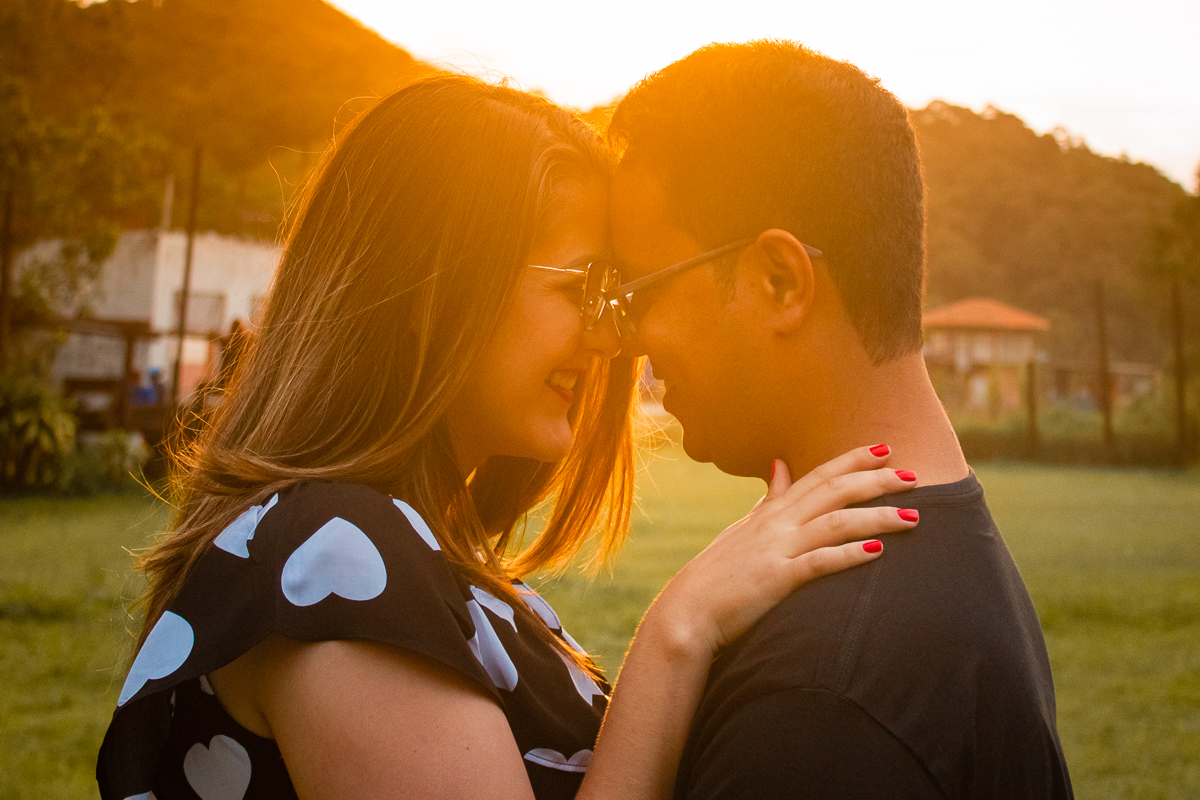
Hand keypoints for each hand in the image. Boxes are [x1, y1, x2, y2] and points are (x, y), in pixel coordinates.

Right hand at [647, 445, 917, 659]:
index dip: (852, 460)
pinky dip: (849, 554)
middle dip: (876, 481)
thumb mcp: (744, 527)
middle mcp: (777, 522)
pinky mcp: (777, 578)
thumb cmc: (719, 572)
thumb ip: (769, 498)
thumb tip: (781, 465)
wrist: (689, 610)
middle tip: (913, 477)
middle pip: (834, 492)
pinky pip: (819, 562)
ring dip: (877, 517)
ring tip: (913, 517)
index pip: (818, 476)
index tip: (885, 449)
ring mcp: (777, 548)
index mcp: (772, 510)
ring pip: (835, 522)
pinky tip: (877, 551)